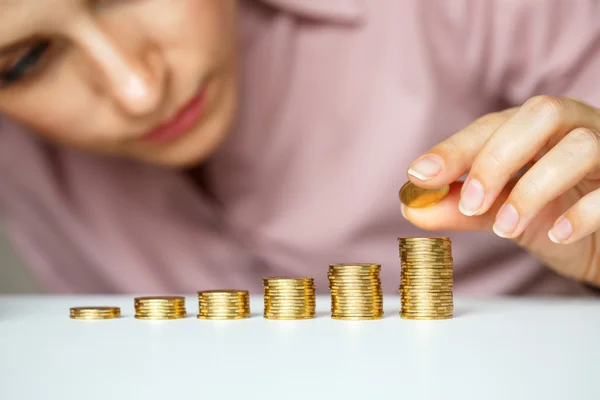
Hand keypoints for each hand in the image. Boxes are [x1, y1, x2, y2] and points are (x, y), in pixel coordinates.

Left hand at [402, 95, 599, 286]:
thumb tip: (412, 208)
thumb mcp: (501, 212)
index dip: (456, 148)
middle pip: (541, 114)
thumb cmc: (554, 216)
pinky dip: (581, 214)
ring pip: (580, 147)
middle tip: (470, 202)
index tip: (420, 175)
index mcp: (537, 128)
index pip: (493, 125)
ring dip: (532, 190)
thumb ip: (460, 208)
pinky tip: (555, 235)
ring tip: (506, 228)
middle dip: (497, 158)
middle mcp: (575, 128)